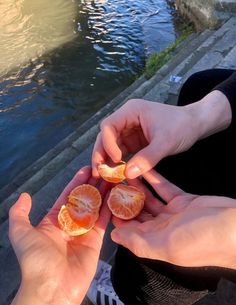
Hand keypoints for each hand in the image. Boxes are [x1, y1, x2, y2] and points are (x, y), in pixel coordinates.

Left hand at [8, 166, 110, 304]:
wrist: (52, 287)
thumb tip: (25, 195)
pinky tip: (116, 195)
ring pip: (96, 208)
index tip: (86, 169)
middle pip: (84, 200)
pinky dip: (110, 208)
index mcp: (53, 221)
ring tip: (112, 179)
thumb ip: (20, 214)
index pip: (67, 196)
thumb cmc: (36, 259)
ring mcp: (84, 232)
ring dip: (103, 193)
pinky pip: (103, 221)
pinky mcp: (96, 240)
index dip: (76, 182)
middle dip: (93, 185)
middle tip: (103, 171)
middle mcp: (70, 225)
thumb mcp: (21, 233)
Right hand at [92, 92, 230, 178]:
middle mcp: (126, 119)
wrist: (196, 125)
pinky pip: (121, 152)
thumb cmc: (182, 126)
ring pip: (111, 146)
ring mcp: (129, 131)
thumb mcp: (166, 142)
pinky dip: (118, 163)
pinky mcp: (134, 142)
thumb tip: (127, 174)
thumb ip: (147, 158)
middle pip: (105, 136)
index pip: (109, 126)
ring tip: (104, 177)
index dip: (108, 143)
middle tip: (98, 172)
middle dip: (101, 154)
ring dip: (107, 161)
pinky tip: (116, 175)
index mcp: (131, 111)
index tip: (116, 160)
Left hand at [111, 170, 235, 268]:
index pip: (128, 229)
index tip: (104, 199)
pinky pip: (164, 189)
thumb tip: (114, 237)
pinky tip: (143, 170)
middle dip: (124, 198)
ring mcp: (173, 214)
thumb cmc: (200, 239)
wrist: (234, 228)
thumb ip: (138, 241)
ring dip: (137, 187)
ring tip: (123, 173)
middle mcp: (161, 229)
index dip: (115, 215)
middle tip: (112, 182)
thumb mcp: (166, 244)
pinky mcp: (183, 201)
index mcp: (154, 241)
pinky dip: (154, 180)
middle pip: (137, 212)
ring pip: (149, 199)